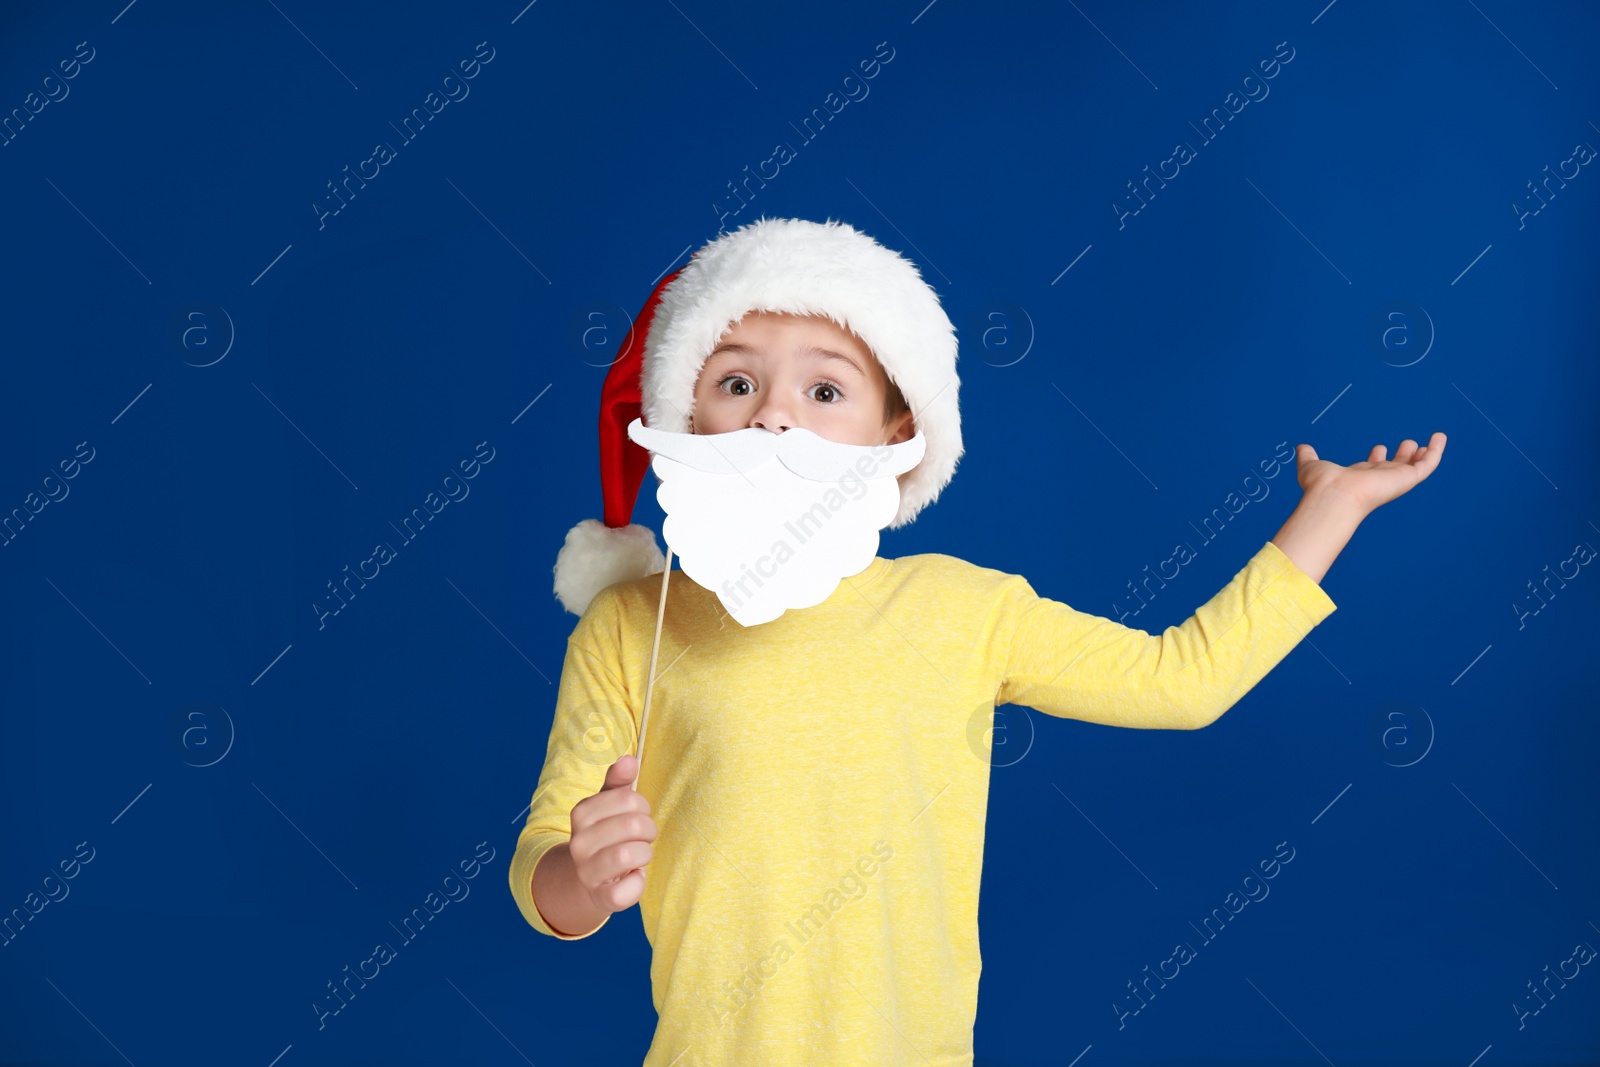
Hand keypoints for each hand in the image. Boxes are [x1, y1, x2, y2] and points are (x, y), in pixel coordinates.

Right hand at [567, 754, 657, 914]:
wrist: (591, 879)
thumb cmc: (608, 834)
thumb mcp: (609, 805)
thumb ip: (619, 781)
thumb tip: (629, 760)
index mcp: (581, 813)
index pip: (628, 798)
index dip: (642, 806)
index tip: (638, 815)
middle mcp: (579, 842)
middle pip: (633, 825)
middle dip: (649, 829)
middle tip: (645, 835)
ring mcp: (587, 871)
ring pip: (628, 856)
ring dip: (645, 853)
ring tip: (641, 854)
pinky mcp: (600, 897)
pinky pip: (626, 891)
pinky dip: (638, 884)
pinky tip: (635, 877)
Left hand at [1292, 432, 1446, 514]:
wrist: (1335, 495)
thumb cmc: (1322, 484)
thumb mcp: (1312, 465)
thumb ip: (1308, 456)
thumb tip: (1300, 447)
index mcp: (1358, 478)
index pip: (1371, 468)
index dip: (1376, 458)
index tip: (1378, 447)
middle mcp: (1377, 480)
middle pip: (1395, 468)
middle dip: (1401, 456)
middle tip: (1407, 443)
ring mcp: (1394, 480)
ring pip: (1414, 467)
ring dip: (1423, 454)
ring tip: (1432, 441)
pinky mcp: (1408, 479)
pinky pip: (1428, 464)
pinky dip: (1437, 451)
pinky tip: (1440, 437)